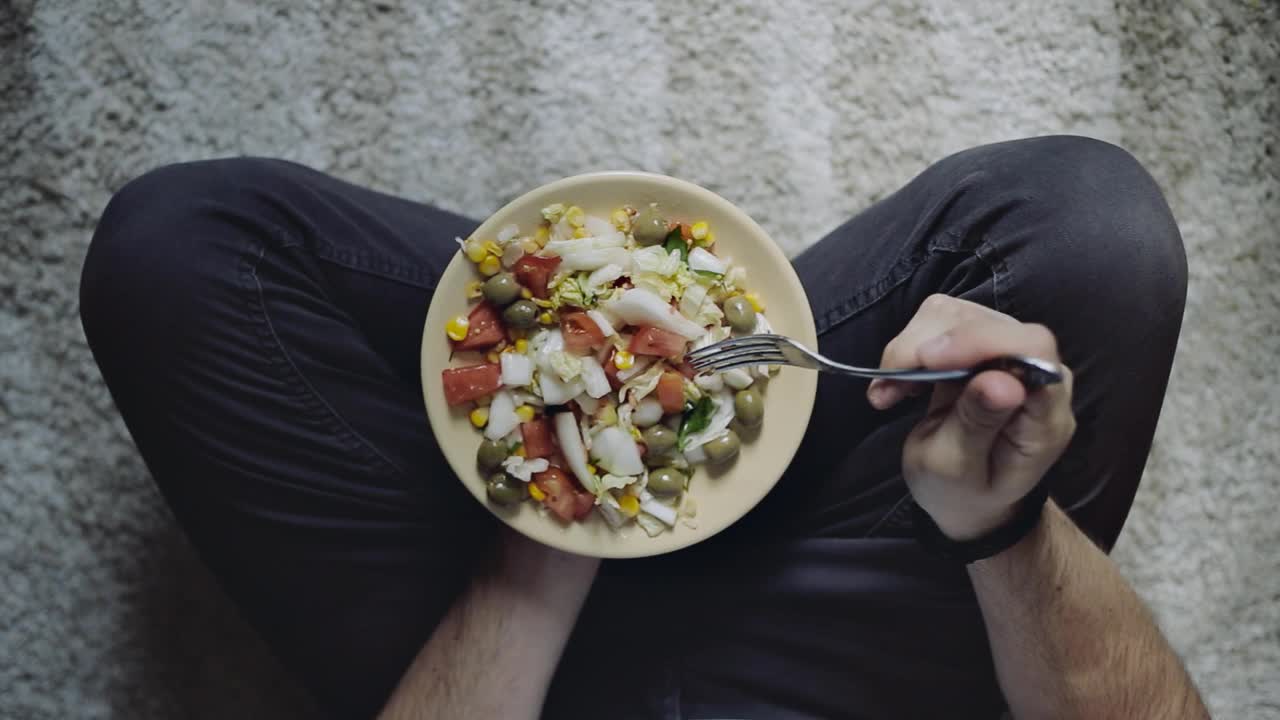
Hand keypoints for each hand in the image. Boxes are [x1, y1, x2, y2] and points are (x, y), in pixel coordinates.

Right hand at [868, 295, 1075, 539]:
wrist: (963, 495)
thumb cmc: (963, 491)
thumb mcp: (958, 470)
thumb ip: (978, 424)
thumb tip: (1001, 382)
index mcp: (1045, 409)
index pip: (1031, 346)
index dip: (980, 340)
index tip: (927, 360)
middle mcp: (1034, 370)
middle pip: (984, 322)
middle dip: (925, 349)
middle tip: (888, 392)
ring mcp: (1005, 353)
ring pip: (953, 315)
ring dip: (908, 350)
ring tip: (888, 394)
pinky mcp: (977, 345)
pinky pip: (937, 322)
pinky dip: (905, 349)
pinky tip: (895, 384)